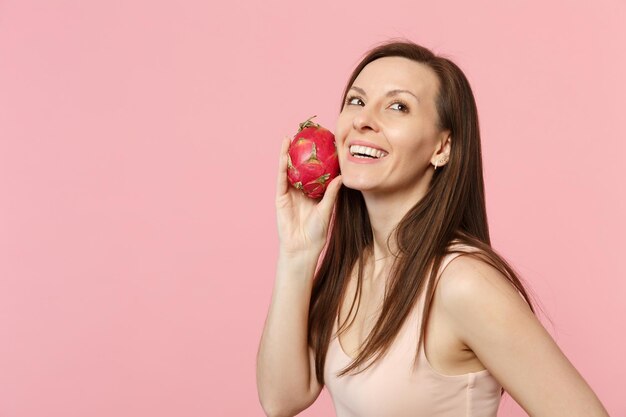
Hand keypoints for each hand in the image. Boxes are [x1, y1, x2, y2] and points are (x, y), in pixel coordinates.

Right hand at [275, 135, 342, 255]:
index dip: (316, 158)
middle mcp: (300, 190)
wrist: (302, 248)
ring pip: (288, 170)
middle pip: (299, 167)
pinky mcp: (280, 197)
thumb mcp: (327, 209)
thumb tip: (341, 176)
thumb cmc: (317, 232)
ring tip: (290, 137)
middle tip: (304, 134)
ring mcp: (289, 193)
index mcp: (312, 192)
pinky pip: (281, 179)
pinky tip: (283, 155)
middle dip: (300, 151)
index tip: (321, 142)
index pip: (314, 171)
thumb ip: (331, 193)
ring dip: (287, 154)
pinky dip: (281, 166)